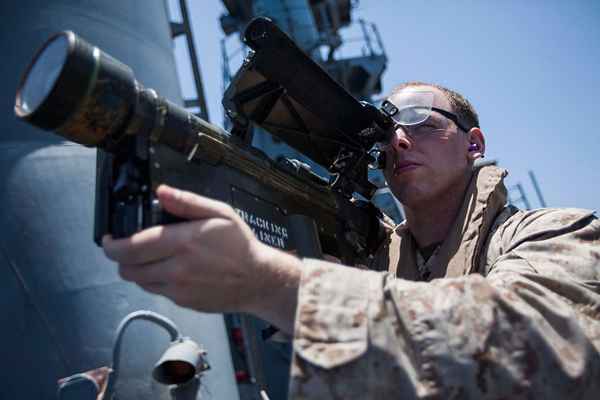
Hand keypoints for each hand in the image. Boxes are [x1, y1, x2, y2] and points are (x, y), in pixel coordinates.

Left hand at [102, 185, 300, 331]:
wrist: (258, 280)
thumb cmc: (240, 245)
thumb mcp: (220, 213)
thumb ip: (188, 202)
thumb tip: (160, 191)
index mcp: (183, 242)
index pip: (131, 248)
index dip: (110, 244)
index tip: (108, 238)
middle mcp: (176, 269)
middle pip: (127, 269)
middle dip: (120, 257)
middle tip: (126, 246)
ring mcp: (178, 290)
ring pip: (139, 282)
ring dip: (137, 269)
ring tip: (149, 257)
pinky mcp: (182, 303)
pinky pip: (156, 291)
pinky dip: (154, 280)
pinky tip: (169, 269)